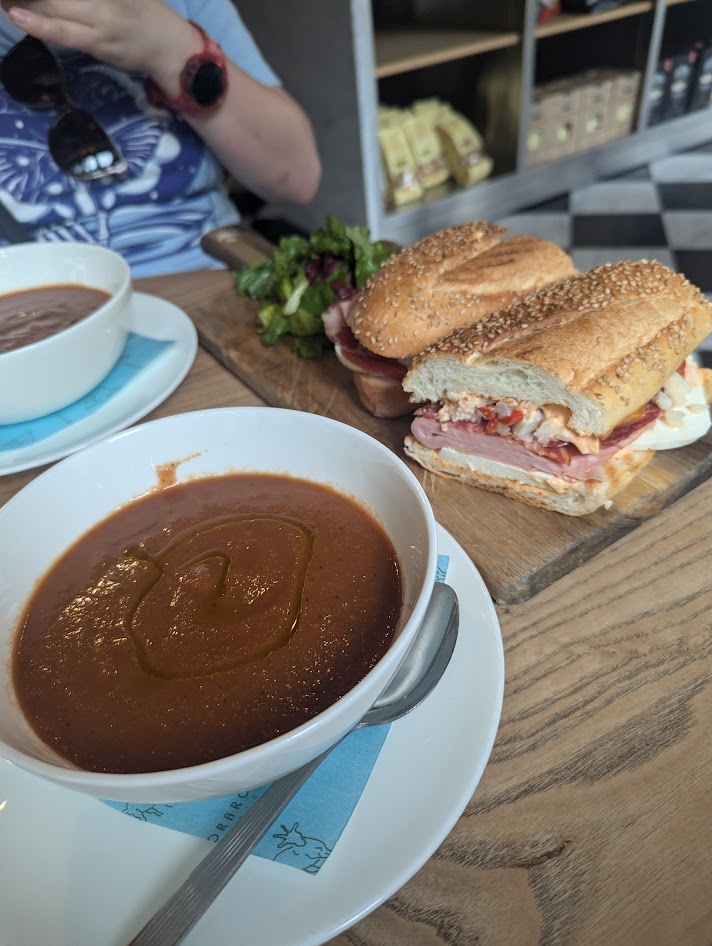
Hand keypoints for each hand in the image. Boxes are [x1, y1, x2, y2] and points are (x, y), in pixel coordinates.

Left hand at [1, 0, 198, 73]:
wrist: (172, 48)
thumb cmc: (146, 12)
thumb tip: (60, 2)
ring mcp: (100, 20)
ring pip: (53, 6)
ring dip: (23, 2)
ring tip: (3, 0)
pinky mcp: (99, 44)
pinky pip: (63, 32)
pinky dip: (39, 23)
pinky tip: (17, 14)